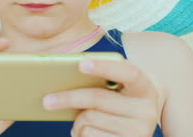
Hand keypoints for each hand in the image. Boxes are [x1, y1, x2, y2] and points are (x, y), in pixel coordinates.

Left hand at [42, 59, 158, 136]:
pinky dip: (80, 133)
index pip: (128, 72)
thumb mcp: (116, 88)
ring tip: (82, 120)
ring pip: (89, 118)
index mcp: (144, 87)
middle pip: (97, 98)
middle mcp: (146, 110)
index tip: (81, 64)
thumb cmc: (116, 101)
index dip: (104, 67)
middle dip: (67, 98)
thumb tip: (62, 77)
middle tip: (46, 101)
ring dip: (77, 120)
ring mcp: (138, 130)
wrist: (133, 128)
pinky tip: (87, 131)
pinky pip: (88, 135)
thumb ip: (100, 78)